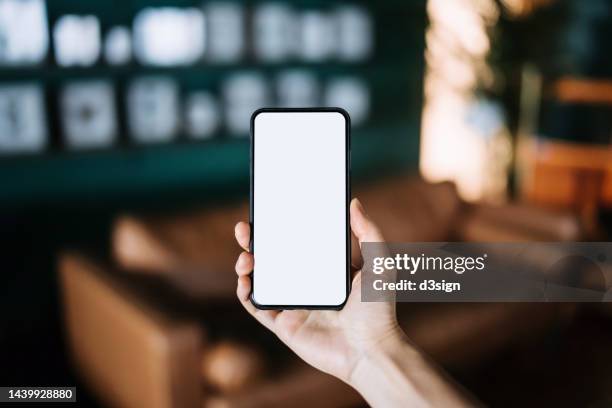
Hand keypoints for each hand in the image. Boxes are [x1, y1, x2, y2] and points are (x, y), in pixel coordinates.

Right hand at [234, 198, 404, 383]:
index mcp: (325, 270)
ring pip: (261, 281)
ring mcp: (293, 306)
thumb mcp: (379, 262)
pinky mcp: (285, 326)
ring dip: (246, 265)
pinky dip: (246, 293)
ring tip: (246, 255)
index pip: (296, 244)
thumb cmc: (379, 309)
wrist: (371, 351)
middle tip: (244, 229)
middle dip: (254, 243)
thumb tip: (354, 202)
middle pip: (272, 259)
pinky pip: (257, 308)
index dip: (279, 230)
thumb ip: (369, 232)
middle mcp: (306, 286)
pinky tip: (245, 279)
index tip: (268, 213)